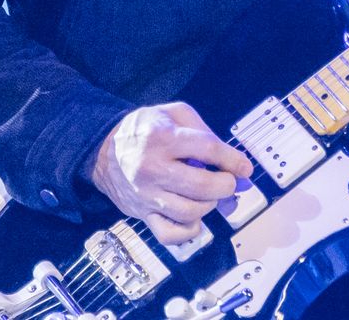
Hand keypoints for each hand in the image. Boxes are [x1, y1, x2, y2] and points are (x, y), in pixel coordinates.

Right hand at [87, 102, 253, 244]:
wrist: (103, 150)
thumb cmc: (144, 130)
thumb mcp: (172, 113)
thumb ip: (202, 129)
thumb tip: (230, 157)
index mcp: (163, 138)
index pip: (208, 150)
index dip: (233, 160)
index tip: (245, 168)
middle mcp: (153, 168)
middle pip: (202, 186)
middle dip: (226, 185)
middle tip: (229, 182)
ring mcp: (146, 195)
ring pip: (190, 212)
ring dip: (210, 205)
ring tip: (210, 195)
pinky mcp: (142, 214)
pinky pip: (170, 234)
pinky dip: (190, 230)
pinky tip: (195, 216)